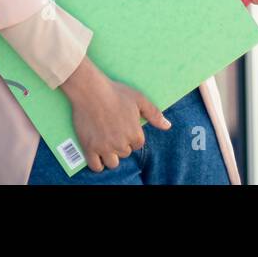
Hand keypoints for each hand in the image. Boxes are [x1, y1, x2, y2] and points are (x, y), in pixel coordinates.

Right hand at [60, 56, 170, 171]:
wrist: (90, 90)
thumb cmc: (115, 92)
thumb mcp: (139, 99)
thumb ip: (154, 114)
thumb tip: (168, 126)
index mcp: (135, 134)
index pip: (137, 145)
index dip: (131, 137)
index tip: (123, 128)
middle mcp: (121, 144)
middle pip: (125, 153)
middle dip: (120, 145)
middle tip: (112, 132)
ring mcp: (105, 148)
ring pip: (112, 163)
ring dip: (111, 156)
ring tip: (105, 144)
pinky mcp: (90, 148)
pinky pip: (96, 166)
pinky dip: (97, 163)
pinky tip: (97, 155)